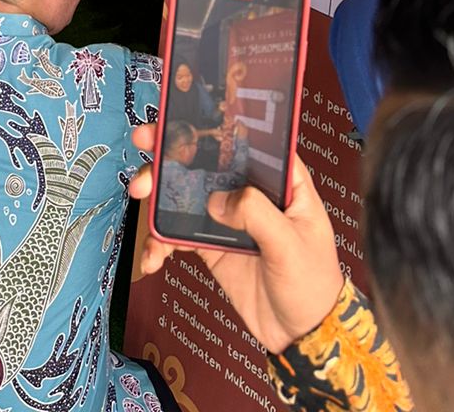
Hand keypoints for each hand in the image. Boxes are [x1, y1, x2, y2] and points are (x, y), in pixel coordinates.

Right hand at [128, 126, 342, 352]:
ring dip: (158, 193)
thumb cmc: (314, 284)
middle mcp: (251, 191)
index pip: (247, 139)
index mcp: (281, 180)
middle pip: (207, 158)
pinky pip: (178, 235)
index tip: (182, 115)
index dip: (214, 122)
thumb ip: (257, 215)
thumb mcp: (292, 245)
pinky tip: (154, 256)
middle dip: (172, 149)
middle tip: (145, 144)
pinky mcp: (211, 244)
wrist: (302, 336)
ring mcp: (228, 217)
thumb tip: (217, 199)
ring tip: (140, 198)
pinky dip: (160, 243)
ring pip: (185, 192)